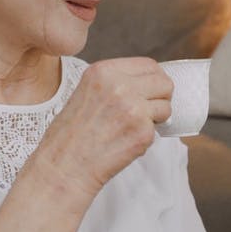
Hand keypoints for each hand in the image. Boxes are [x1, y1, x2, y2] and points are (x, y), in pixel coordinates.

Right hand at [31, 57, 173, 203]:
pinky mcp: (142, 132)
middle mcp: (120, 85)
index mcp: (104, 71)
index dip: (154, 79)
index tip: (150, 91)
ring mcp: (133, 108)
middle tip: (146, 111)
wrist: (63, 166)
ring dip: (155, 118)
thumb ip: (116, 82)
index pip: (149, 65)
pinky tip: (124, 142)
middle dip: (161, 97)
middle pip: (164, 83)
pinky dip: (145, 138)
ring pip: (166, 106)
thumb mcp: (87, 91)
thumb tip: (149, 82)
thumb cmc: (71, 134)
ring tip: (130, 128)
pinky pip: (157, 130)